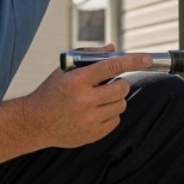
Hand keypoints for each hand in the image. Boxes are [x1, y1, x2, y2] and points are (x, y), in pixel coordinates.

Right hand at [21, 47, 153, 148]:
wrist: (35, 123)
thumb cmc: (51, 92)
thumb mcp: (65, 70)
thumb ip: (89, 57)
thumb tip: (114, 49)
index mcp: (76, 80)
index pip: (112, 66)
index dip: (133, 61)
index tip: (147, 59)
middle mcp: (85, 100)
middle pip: (122, 88)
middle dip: (119, 83)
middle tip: (108, 84)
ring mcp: (90, 119)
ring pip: (121, 104)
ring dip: (115, 99)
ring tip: (98, 99)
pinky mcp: (93, 134)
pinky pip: (116, 120)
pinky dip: (110, 114)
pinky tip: (94, 112)